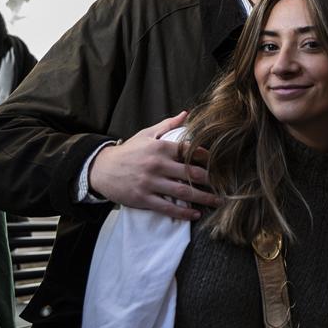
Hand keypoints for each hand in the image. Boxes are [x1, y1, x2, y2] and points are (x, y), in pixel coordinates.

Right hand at [87, 111, 220, 218]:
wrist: (101, 169)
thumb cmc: (128, 151)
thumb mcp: (146, 134)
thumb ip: (168, 125)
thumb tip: (187, 114)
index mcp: (160, 147)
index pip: (190, 151)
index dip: (208, 158)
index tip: (221, 164)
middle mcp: (157, 164)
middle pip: (191, 173)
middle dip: (211, 180)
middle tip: (226, 186)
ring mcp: (150, 182)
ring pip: (183, 192)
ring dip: (203, 198)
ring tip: (217, 202)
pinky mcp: (143, 198)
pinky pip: (167, 207)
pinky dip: (183, 212)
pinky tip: (196, 214)